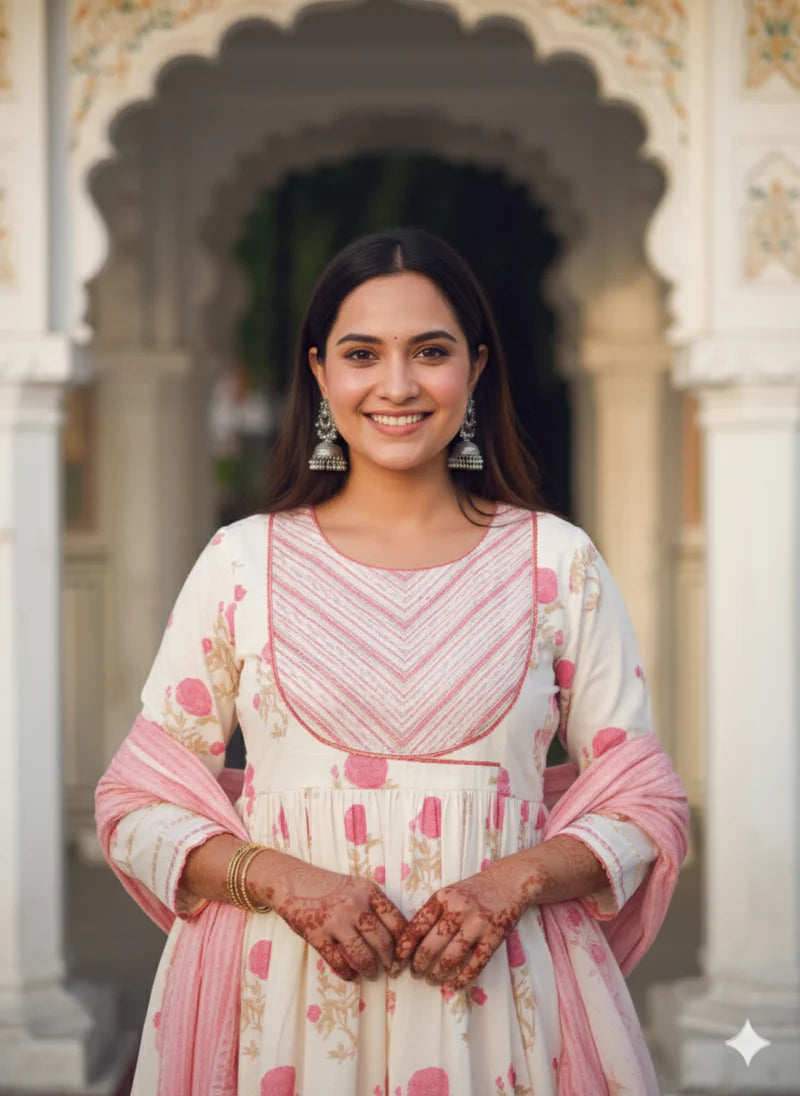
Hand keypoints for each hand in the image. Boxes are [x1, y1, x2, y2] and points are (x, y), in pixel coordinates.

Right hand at [251, 853, 406, 981]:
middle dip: (389, 961)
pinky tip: (351, 974)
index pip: (396, 921)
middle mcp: (355, 905)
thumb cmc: (327, 886)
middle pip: (382, 942)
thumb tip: (395, 937)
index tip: (404, 954)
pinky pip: (338, 962)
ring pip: (363, 956)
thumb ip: (373, 906)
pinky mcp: (317, 935)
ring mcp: (335, 921)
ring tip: (371, 973)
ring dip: (370, 969)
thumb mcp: (356, 887)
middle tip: (391, 969)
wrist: (291, 881)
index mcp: (368, 891)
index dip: (404, 943)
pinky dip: (348, 973)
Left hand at [390, 860, 527, 990]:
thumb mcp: (449, 893)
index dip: (403, 949)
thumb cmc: (473, 891)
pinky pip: (476, 964)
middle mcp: (458, 909)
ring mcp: (478, 923)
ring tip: (432, 980)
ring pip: (451, 957)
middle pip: (431, 946)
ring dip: (438, 974)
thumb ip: (433, 913)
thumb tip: (410, 943)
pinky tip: (453, 986)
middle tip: (416, 974)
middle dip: (419, 966)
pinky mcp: (495, 936)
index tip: (395, 964)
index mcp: (442, 898)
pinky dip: (463, 979)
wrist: (509, 882)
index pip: (416, 927)